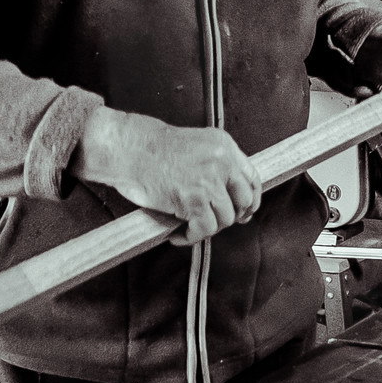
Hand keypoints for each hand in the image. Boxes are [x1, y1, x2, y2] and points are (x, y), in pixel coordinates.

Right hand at [71, 107, 260, 245]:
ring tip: (188, 226)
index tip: (244, 212)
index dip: (250, 200)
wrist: (129, 148)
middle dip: (230, 217)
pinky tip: (178, 233)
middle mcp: (221, 161)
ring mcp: (209, 179)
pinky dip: (191, 237)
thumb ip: (217, 166)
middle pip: (243, 201)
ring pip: (225, 218)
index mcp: (224, 145)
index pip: (252, 178)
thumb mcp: (196, 146)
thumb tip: (233, 197)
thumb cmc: (153, 150)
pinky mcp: (193, 198)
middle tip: (212, 222)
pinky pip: (204, 228)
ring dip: (206, 228)